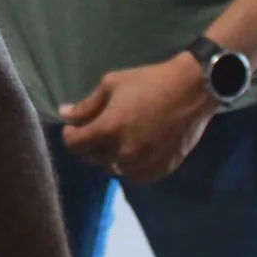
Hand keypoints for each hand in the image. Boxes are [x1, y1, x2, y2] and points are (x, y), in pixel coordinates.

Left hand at [60, 55, 212, 182]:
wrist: (192, 90)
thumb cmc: (150, 81)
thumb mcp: (112, 84)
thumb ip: (87, 104)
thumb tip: (64, 114)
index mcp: (109, 129)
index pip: (74, 145)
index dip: (71, 134)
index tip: (75, 126)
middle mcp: (123, 152)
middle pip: (92, 157)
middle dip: (91, 143)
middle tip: (101, 128)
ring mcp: (143, 164)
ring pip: (114, 168)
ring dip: (111, 156)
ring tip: (122, 137)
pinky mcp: (161, 170)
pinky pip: (135, 175)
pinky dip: (131, 165)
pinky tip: (138, 147)